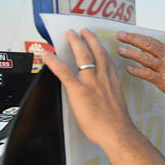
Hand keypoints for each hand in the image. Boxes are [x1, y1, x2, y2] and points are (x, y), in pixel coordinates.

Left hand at [42, 29, 135, 146]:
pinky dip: (54, 61)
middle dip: (89, 39)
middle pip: (96, 52)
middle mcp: (103, 78)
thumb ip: (109, 95)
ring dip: (76, 42)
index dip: (101, 49)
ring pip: (83, 56)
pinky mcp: (78, 91)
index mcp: (113, 82)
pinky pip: (63, 72)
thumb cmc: (118, 125)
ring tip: (70, 34)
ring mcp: (90, 83)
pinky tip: (47, 54)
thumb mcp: (117, 104)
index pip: (107, 60)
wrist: (117, 133)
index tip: (98, 42)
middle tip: (83, 31)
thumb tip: (103, 97)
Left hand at [116, 31, 164, 103]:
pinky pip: (147, 74)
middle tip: (119, 36)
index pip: (150, 40)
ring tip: (120, 50)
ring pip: (145, 58)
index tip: (125, 34)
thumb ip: (159, 54)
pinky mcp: (163, 80)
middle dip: (132, 39)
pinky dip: (137, 71)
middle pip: (147, 45)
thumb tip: (141, 50)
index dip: (136, 36)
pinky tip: (129, 68)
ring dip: (132, 53)